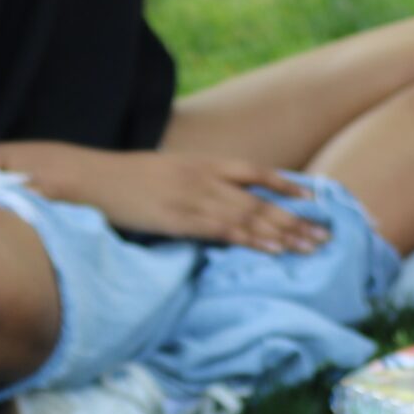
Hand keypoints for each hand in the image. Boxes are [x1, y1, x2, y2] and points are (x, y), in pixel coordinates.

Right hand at [0, 143, 328, 253]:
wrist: (85, 177)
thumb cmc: (120, 182)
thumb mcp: (163, 175)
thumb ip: (192, 186)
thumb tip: (212, 204)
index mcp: (200, 163)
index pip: (254, 171)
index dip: (287, 184)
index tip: (315, 198)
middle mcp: (204, 176)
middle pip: (261, 199)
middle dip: (297, 218)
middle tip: (329, 235)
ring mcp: (193, 197)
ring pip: (250, 216)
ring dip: (285, 233)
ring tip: (314, 247)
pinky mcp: (180, 218)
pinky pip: (225, 230)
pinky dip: (253, 240)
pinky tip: (276, 250)